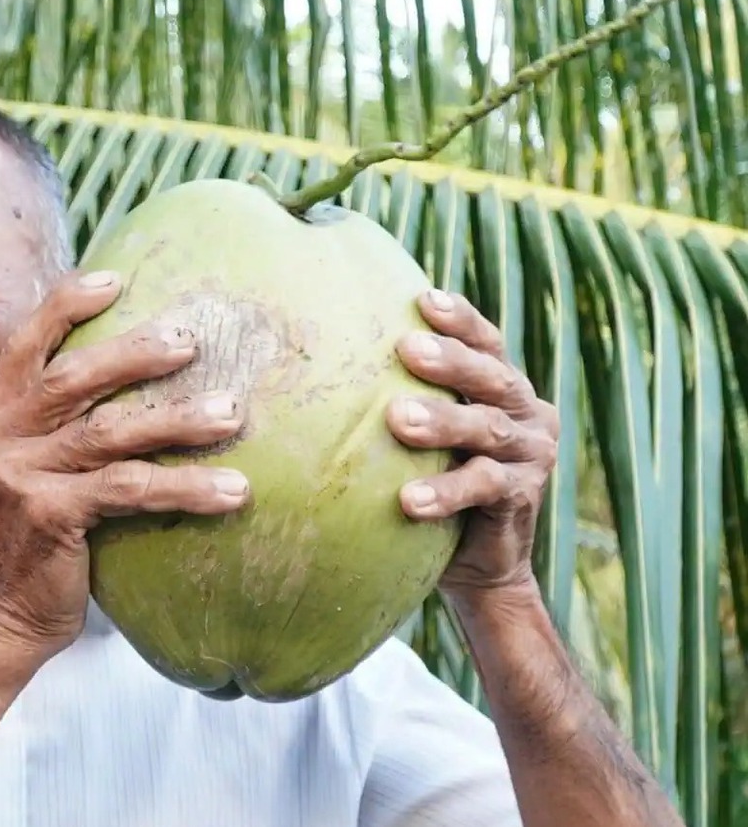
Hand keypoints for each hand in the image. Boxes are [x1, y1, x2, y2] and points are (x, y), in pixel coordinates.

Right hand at [0, 269, 251, 669]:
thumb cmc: (21, 544)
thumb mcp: (12, 473)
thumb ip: (42, 429)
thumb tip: (110, 384)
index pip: (23, 344)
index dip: (67, 307)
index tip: (116, 280)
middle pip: (72, 377)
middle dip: (135, 353)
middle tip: (193, 339)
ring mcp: (16, 475)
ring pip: (109, 431)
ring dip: (177, 419)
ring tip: (232, 412)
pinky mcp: (47, 514)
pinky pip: (129, 490)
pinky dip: (186, 487)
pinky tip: (233, 490)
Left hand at [389, 288, 559, 597]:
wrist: (477, 557)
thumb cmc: (435, 473)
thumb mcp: (423, 431)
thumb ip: (400, 390)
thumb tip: (327, 342)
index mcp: (502, 387)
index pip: (486, 343)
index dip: (461, 320)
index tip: (423, 299)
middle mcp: (526, 414)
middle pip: (491, 378)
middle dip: (451, 361)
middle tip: (406, 348)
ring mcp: (530, 456)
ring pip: (487, 429)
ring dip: (443, 422)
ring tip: (397, 419)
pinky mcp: (521, 498)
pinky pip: (484, 488)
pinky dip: (447, 490)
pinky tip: (409, 500)